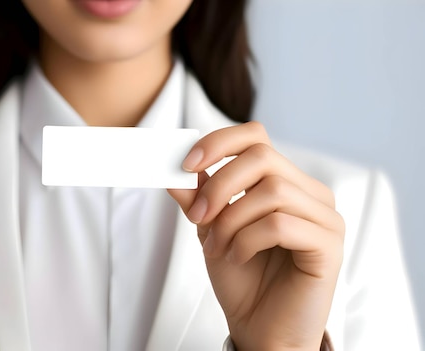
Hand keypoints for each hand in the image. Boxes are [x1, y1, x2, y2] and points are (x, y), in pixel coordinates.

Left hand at [168, 122, 344, 349]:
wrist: (260, 329)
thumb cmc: (242, 279)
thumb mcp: (211, 230)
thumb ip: (198, 197)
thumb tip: (174, 169)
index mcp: (283, 182)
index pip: (256, 137)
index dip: (219, 143)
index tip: (186, 165)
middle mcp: (309, 193)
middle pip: (263, 157)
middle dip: (219, 186)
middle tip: (197, 217)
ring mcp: (325, 218)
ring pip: (272, 190)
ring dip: (232, 220)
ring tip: (219, 247)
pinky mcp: (329, 245)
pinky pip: (281, 224)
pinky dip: (248, 240)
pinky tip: (239, 256)